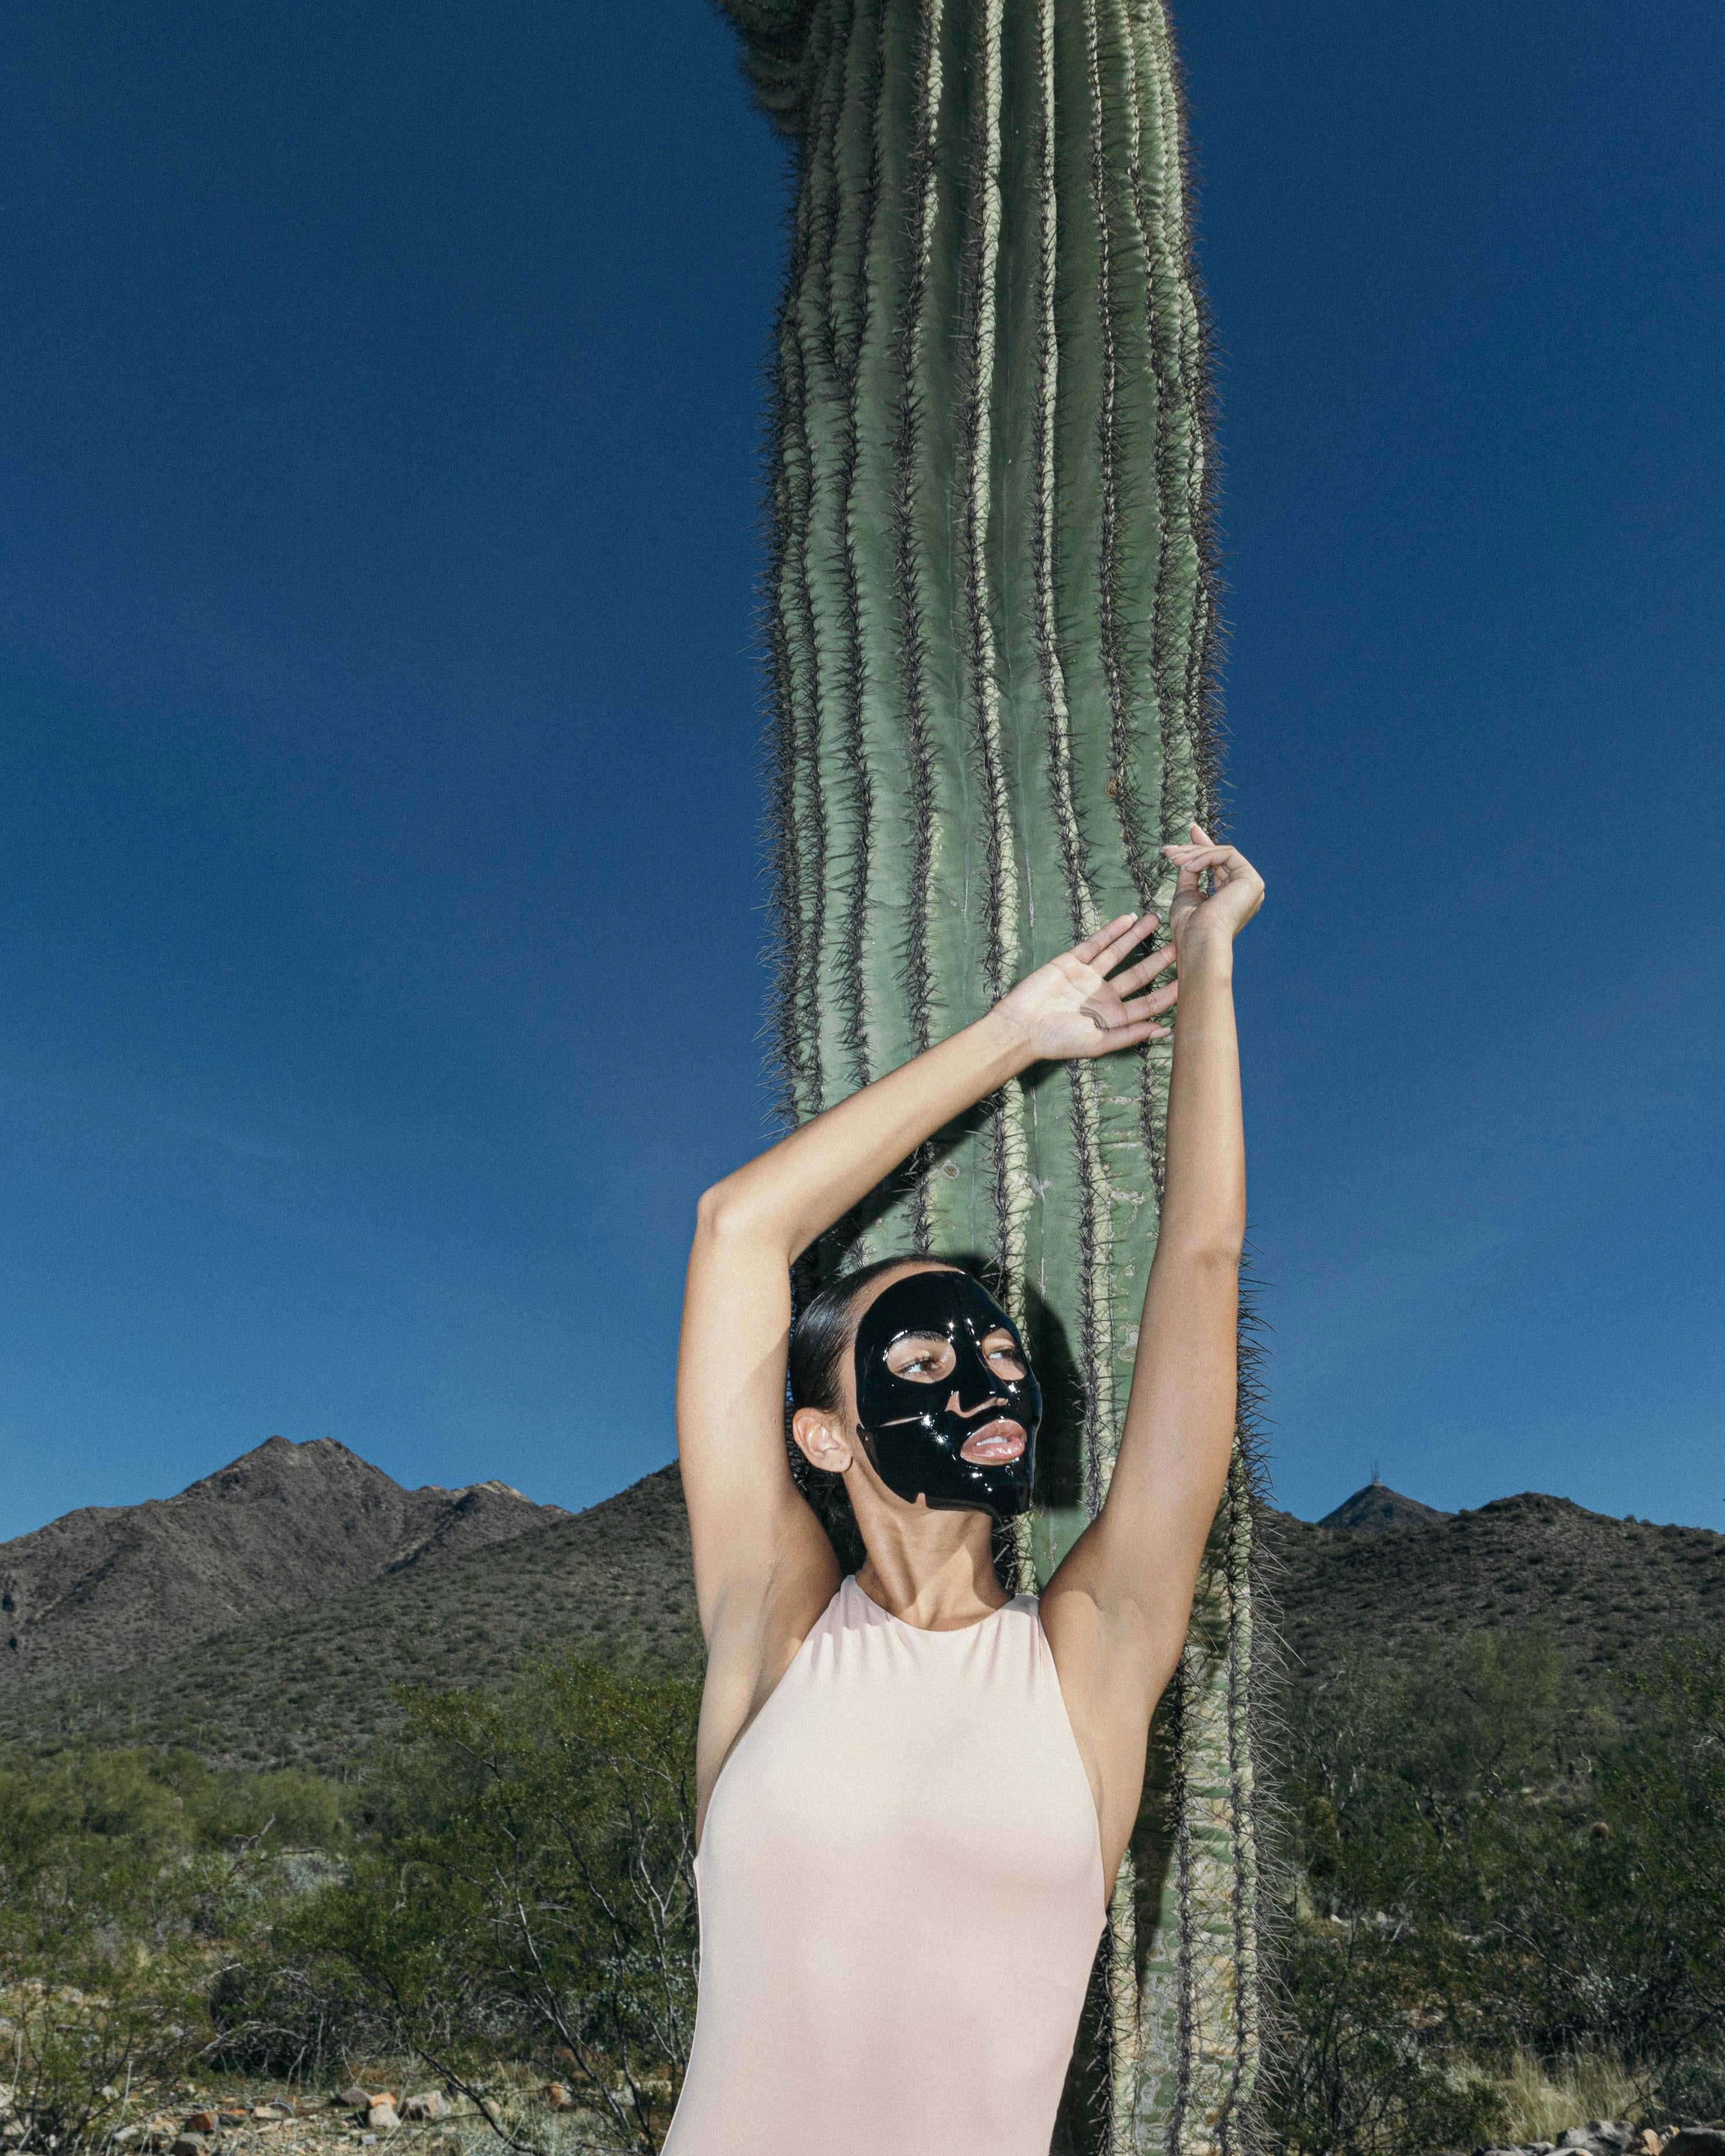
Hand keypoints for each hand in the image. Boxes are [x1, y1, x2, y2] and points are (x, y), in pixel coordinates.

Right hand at [993, 915, 1178, 1063]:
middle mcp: (1104, 996)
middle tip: (1182, 943)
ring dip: (1137, 937)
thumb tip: (1164, 1030)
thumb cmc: (1058, 1041)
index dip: (1170, 992)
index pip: (1148, 1003)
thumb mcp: (1098, 1043)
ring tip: (1157, 920)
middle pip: (1139, 974)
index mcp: (1113, 1018)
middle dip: (1160, 959)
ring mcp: (1088, 977)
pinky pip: (1095, 944)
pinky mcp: (1071, 962)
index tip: (1192, 979)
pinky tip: (1127, 919)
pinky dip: (1110, 932)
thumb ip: (1130, 1035)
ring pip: (1119, 953)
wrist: (1021, 1027)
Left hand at [1162, 824, 1263, 954]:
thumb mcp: (1186, 894)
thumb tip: (1187, 853)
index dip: (1205, 847)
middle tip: (1168, 849)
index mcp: (1233, 896)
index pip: (1220, 864)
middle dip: (1193, 848)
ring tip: (1173, 860)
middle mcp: (1246, 891)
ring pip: (1222, 853)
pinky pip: (1227, 854)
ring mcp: (1252, 886)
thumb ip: (1190, 872)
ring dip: (1194, 853)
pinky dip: (1205, 857)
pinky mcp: (1252, 881)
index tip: (1191, 829)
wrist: (1199, 942)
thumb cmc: (1190, 928)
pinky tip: (1188, 866)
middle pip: (1220, 857)